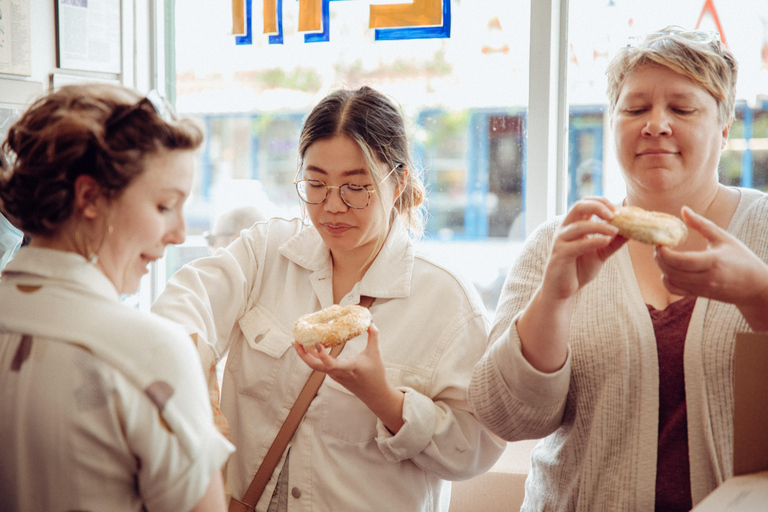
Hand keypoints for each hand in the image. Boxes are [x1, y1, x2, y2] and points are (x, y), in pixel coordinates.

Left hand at [293, 323, 404, 431]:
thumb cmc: (375, 375)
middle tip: (295, 340)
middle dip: (303, 354)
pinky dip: (314, 355)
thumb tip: (369, 320)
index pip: (331, 364)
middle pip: (315, 366)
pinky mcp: (333, 375)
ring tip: (299, 340)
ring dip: (305, 354)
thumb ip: (373, 335)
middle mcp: (337, 372)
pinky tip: (312, 345)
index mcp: (348, 367)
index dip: (322, 355)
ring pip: (315, 365)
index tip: (318, 343)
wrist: (374, 394)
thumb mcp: (375, 353)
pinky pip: (320, 365)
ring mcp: (334, 375)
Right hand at [541, 197, 625, 301]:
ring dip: (599, 226)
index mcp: (573, 225)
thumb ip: (613, 243)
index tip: (618, 209)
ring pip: (579, 225)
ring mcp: (561, 241)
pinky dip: (593, 241)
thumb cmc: (578, 270)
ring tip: (616, 231)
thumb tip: (631, 232)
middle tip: (615, 214)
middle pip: (579, 206)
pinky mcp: (561, 254)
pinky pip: (578, 244)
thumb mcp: (600, 254)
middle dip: (598, 206)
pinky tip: (606, 241)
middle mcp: (565, 229)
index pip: (585, 203)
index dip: (601, 202)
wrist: (562, 290)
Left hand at [655, 206, 767, 329]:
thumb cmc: (741, 258)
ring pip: (670, 281)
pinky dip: (666, 280)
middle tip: (659, 245)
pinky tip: (669, 268)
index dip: (665, 253)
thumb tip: (683, 209)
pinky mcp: (698, 295)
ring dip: (661, 267)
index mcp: (714, 262)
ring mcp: (701, 289)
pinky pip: (675, 290)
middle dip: (660, 258)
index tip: (660, 241)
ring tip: (663, 254)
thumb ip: (702, 224)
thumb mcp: (724, 238)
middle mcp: (706, 278)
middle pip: (672, 271)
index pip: (682, 261)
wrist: (755, 286)